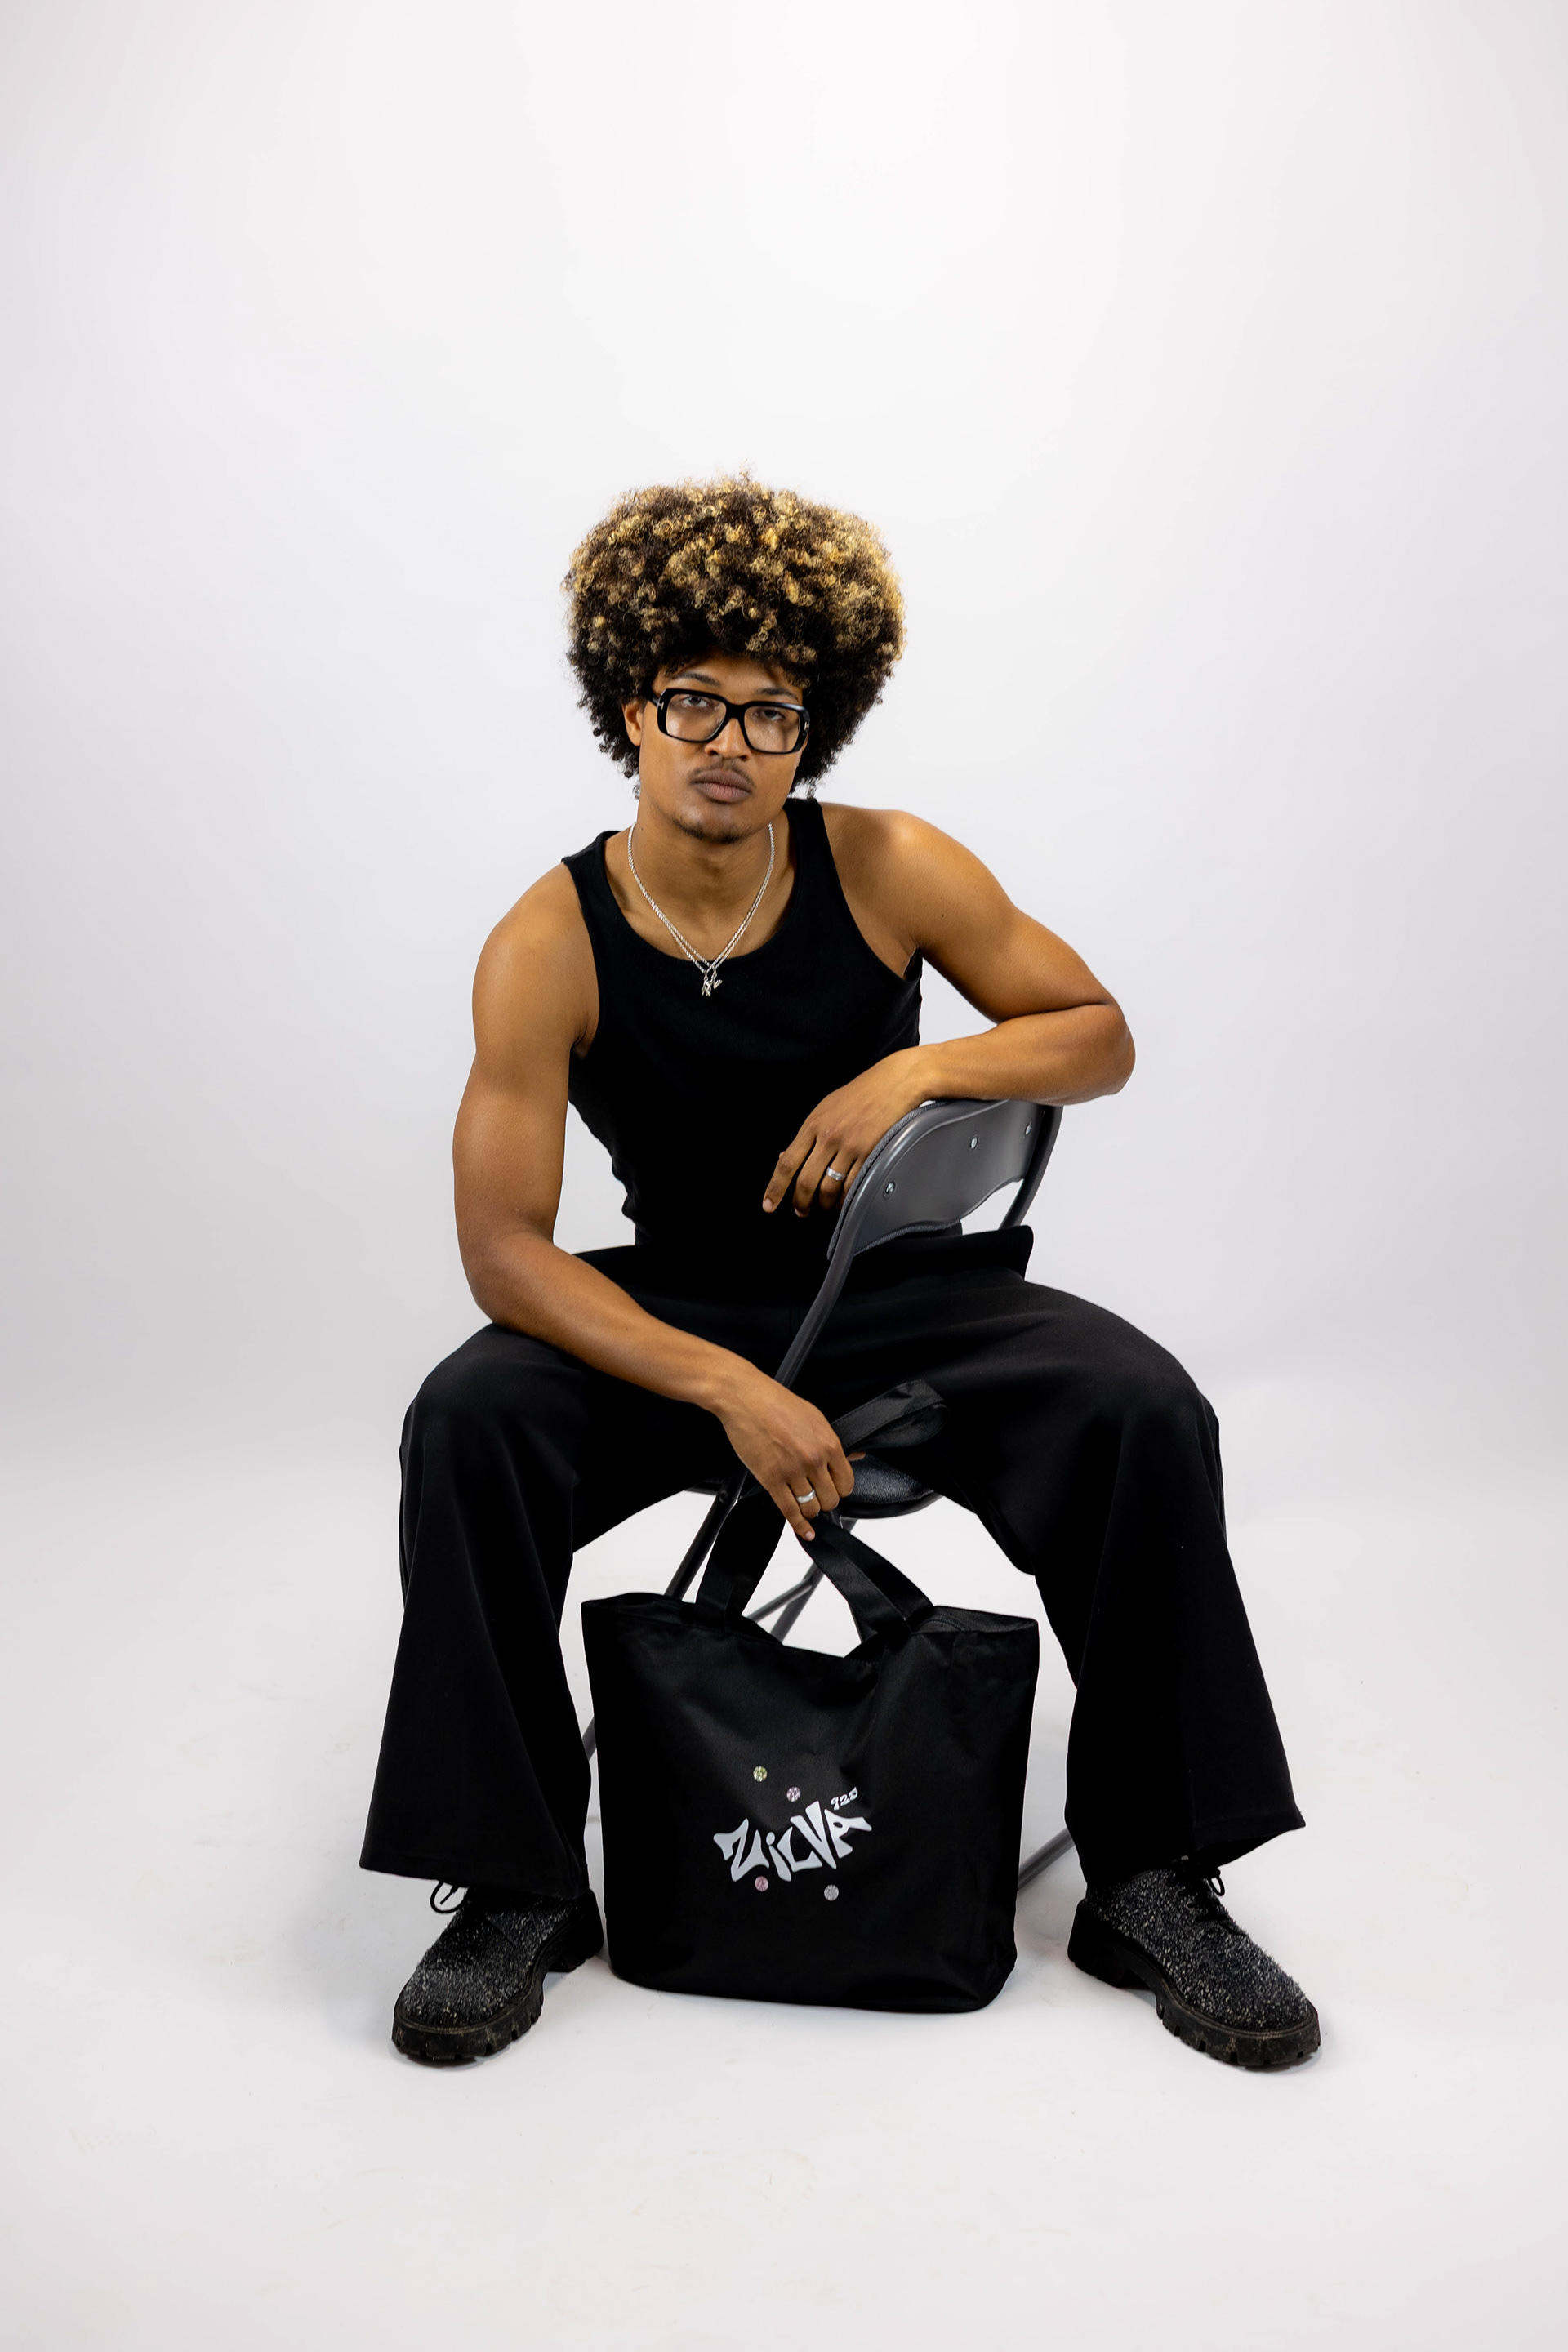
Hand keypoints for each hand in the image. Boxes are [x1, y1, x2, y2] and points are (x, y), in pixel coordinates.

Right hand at [712, 1364, 858, 1540]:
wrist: (745, 1398)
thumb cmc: (776, 1403)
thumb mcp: (815, 1417)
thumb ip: (834, 1442)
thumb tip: (855, 1456)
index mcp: (828, 1444)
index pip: (846, 1483)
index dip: (840, 1489)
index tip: (834, 1490)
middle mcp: (814, 1459)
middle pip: (830, 1499)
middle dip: (825, 1502)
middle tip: (818, 1497)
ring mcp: (792, 1471)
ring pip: (811, 1507)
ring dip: (810, 1511)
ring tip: (806, 1506)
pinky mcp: (771, 1479)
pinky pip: (789, 1510)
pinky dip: (798, 1525)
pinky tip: (803, 1530)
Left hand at [762, 1047, 930, 1219]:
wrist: (894, 1083)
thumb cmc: (859, 1094)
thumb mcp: (825, 1108)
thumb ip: (806, 1134)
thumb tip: (784, 1157)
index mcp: (813, 1125)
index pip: (787, 1162)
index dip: (775, 1188)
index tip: (769, 1204)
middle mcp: (829, 1136)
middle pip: (806, 1181)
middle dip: (800, 1202)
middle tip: (801, 1211)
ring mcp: (850, 1146)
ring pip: (829, 1188)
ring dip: (824, 1203)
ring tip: (824, 1205)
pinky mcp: (871, 1153)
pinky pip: (853, 1186)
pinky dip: (846, 1198)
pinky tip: (844, 1198)